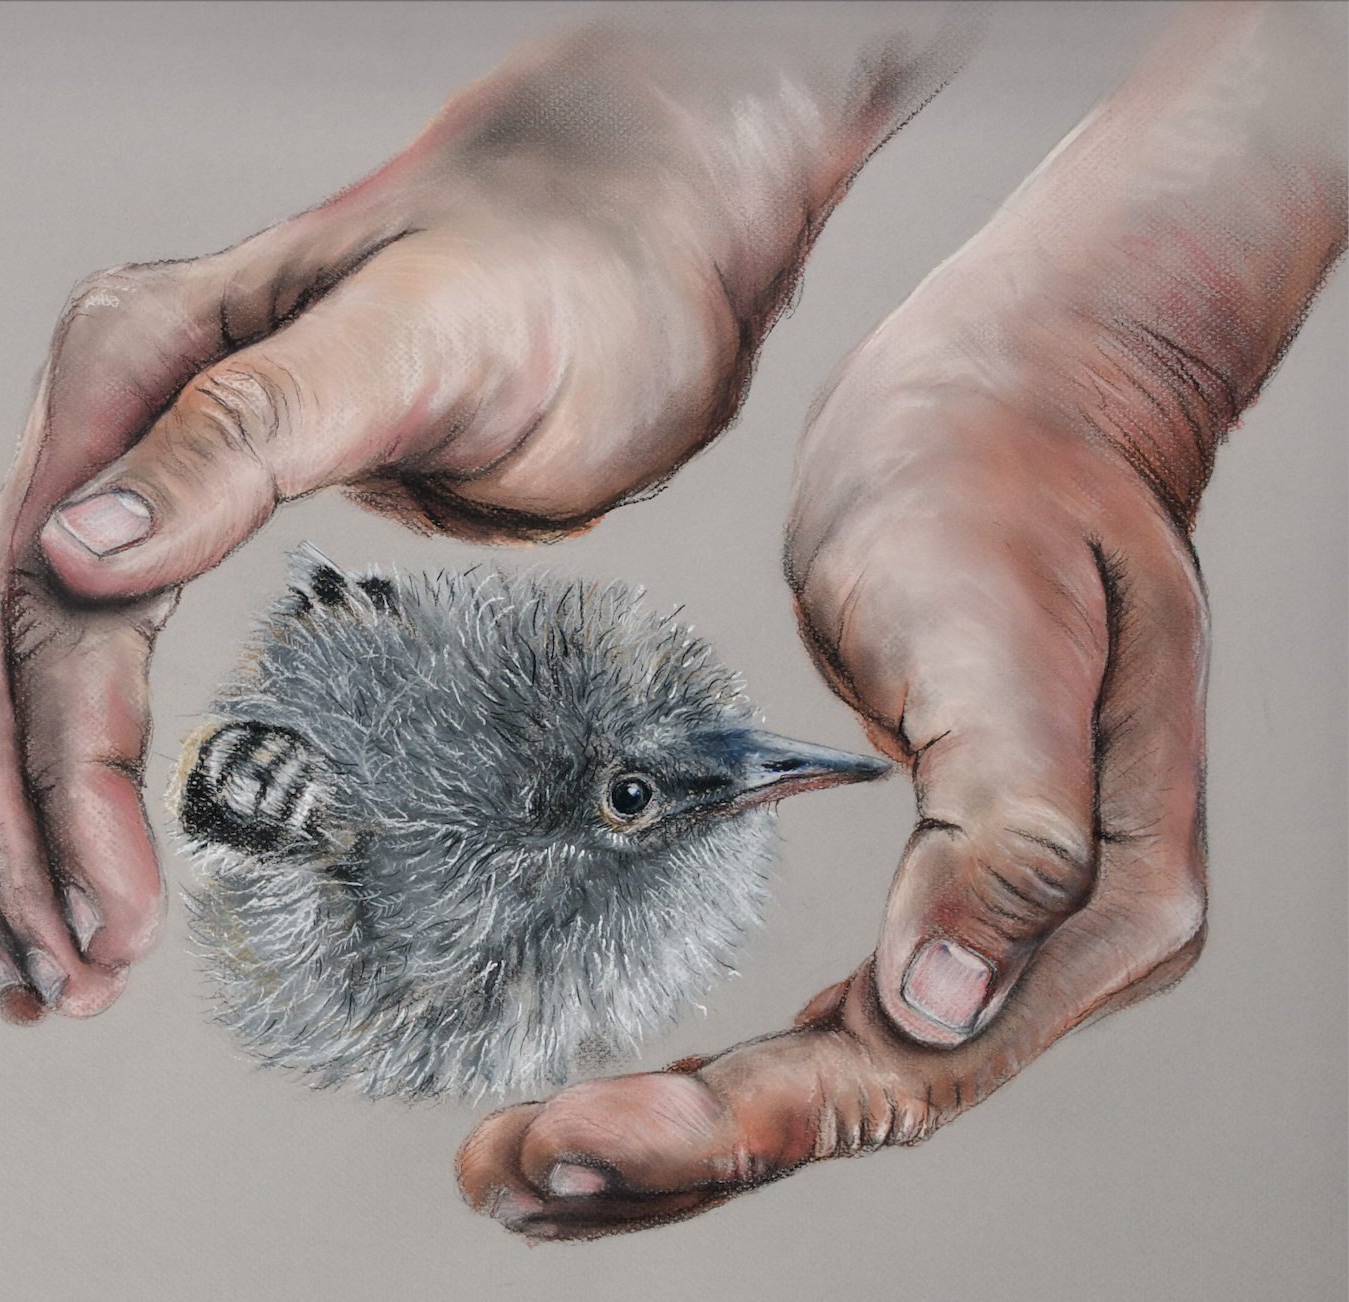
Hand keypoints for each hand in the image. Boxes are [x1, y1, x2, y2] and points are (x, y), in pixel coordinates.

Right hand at [0, 21, 963, 1020]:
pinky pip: (102, 649)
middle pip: (18, 652)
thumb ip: (245, 434)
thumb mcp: (415, 344)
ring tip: (47, 964)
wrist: (620, 248)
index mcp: (137, 360)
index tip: (111, 911)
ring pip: (37, 667)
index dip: (64, 773)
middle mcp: (117, 412)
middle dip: (29, 825)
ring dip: (27, 818)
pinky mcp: (209, 508)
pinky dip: (77, 765)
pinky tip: (74, 853)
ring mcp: (153, 461)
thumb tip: (70, 557)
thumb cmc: (552, 281)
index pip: (51, 604)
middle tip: (72, 978)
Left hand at [459, 0, 1345, 1238]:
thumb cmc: (1007, 484)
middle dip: (672, 1152)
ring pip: (823, 1083)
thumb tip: (944, 1007)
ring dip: (677, 1143)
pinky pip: (812, 1022)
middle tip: (505, 1173)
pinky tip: (619, 1099)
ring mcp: (989, 928)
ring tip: (524, 1173)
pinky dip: (710, 1073)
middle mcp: (1053, 946)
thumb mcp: (1004, 638)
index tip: (569, 1128)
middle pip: (849, 1101)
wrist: (1008, 401)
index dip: (732, 1118)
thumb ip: (1007, 828)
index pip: (902, 1069)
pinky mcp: (921, 895)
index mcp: (1104, 905)